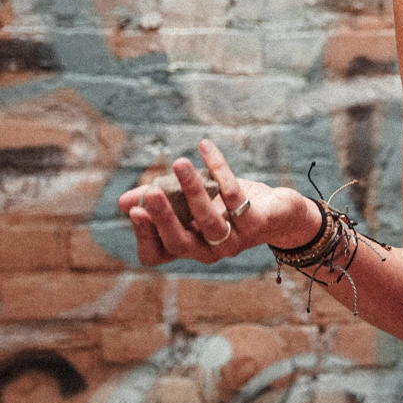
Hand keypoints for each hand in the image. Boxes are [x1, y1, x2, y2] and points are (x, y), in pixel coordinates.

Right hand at [117, 139, 319, 265]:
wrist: (279, 213)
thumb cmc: (228, 206)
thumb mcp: (192, 202)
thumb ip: (161, 201)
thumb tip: (124, 202)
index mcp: (188, 246)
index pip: (156, 254)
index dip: (144, 236)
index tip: (135, 210)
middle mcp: (208, 250)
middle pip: (179, 243)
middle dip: (163, 217)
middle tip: (149, 192)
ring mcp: (234, 240)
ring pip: (209, 221)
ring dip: (193, 190)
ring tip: (178, 163)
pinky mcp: (256, 223)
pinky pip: (234, 194)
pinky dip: (219, 168)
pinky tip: (205, 148)